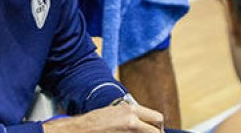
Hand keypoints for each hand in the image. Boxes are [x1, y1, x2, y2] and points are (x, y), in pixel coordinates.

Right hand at [43, 100, 163, 131]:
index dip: (158, 126)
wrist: (82, 129)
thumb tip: (145, 123)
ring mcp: (128, 132)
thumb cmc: (97, 120)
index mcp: (131, 110)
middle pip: (156, 131)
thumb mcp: (117, 111)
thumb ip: (132, 115)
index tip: (156, 130)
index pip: (157, 118)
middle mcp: (132, 121)